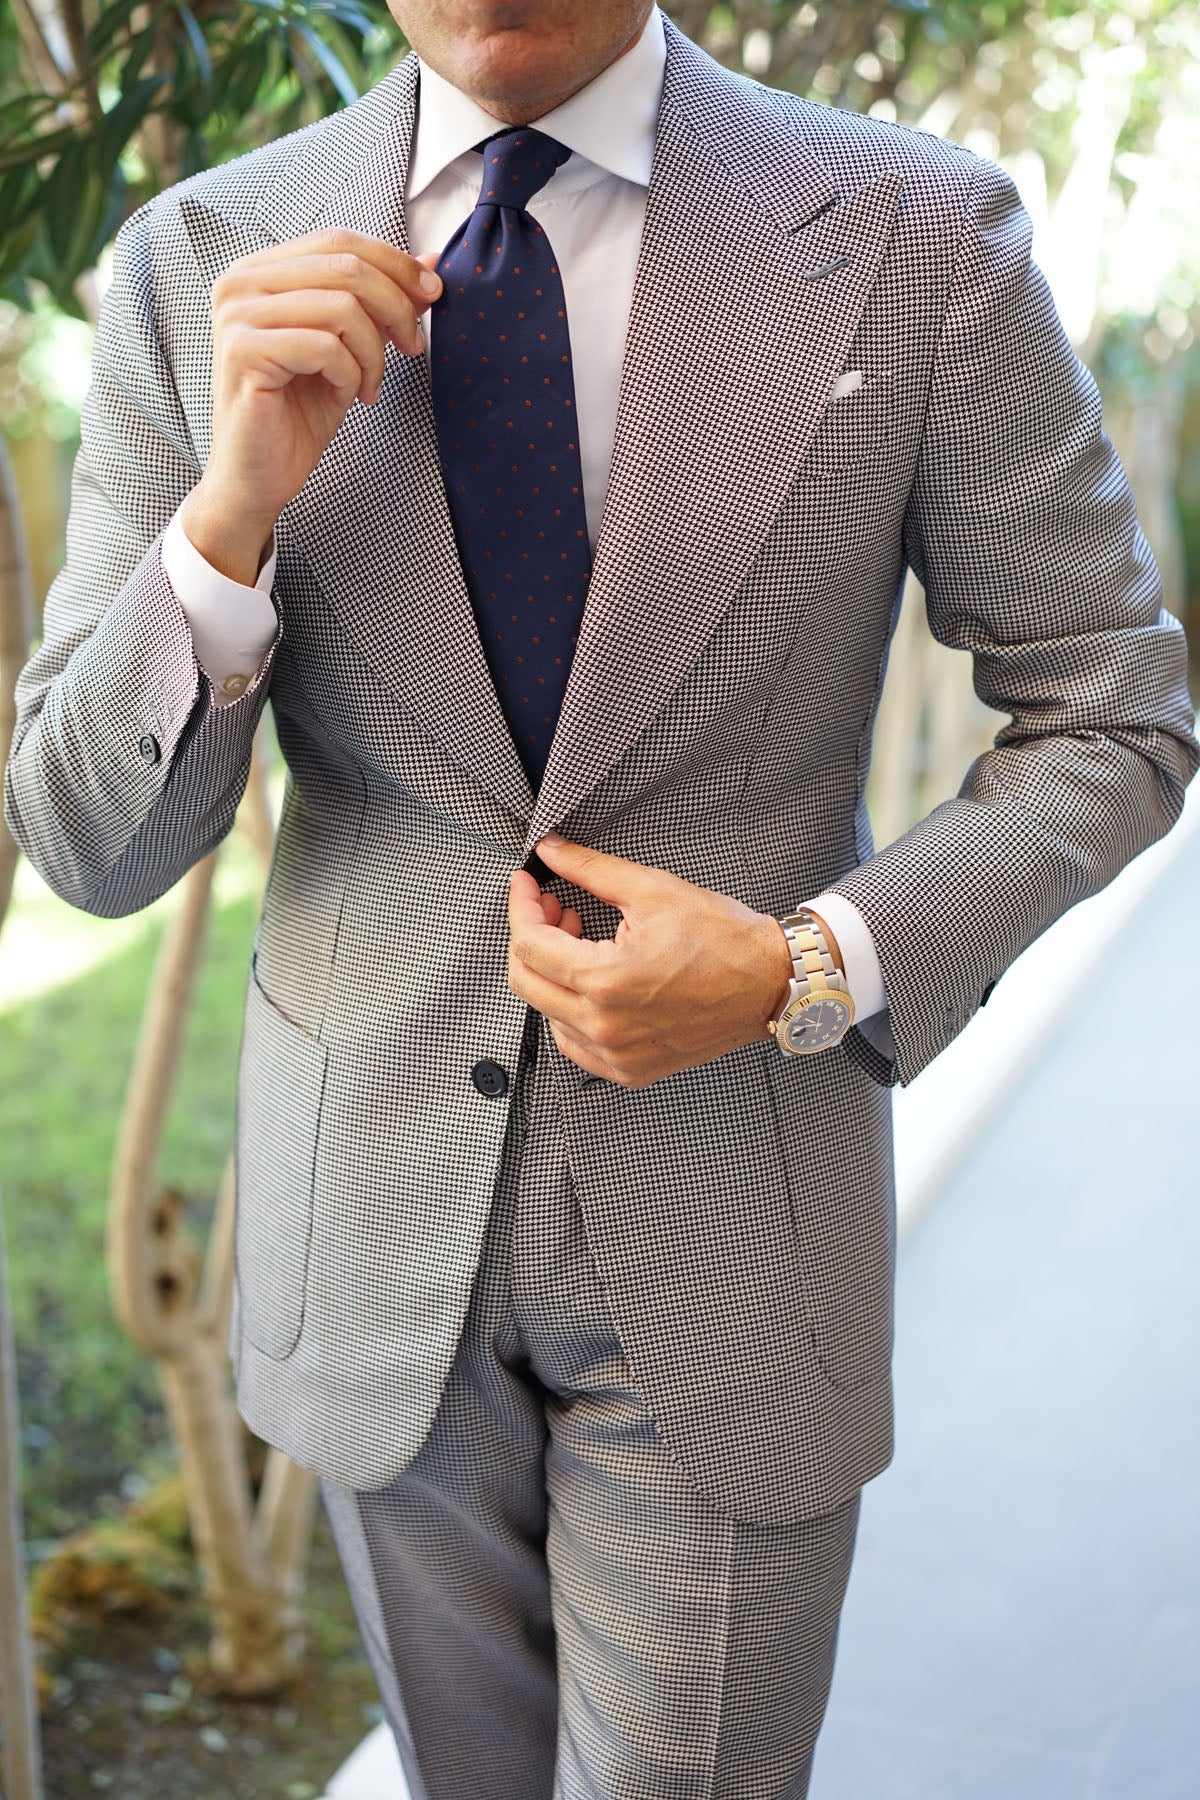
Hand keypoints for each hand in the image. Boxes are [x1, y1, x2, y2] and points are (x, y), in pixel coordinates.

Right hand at [180, 230, 442, 583]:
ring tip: (369, 385)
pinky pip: (325, 346)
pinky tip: (347, 396)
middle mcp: (241, 283)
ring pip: (342, 307)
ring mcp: (237, 316)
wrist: (258, 477)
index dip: (395, 263)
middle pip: (346, 267)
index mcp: (261, 271)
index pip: (340, 240)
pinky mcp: (243, 352)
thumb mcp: (351, 349)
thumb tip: (430, 264)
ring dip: (374, 353)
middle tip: (412, 348)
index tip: (432, 294)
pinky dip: (351, 374)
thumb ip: (381, 302)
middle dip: (396, 308)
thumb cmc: (298, 414)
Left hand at [507, 833, 795, 1087]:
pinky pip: (575, 1044)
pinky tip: (591, 981)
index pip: (529, 944)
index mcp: (606, 981)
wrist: (771, 982)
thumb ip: (590, 870)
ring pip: (547, 1013)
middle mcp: (605, 1026)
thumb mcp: (652, 890)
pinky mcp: (631, 1070)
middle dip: (530, 935)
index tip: (526, 885)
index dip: (521, 905)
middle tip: (554, 907)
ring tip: (582, 938)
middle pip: (526, 981)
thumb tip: (550, 852)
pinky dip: (571, 1010)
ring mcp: (617, 1054)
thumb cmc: (725, 941)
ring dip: (552, 972)